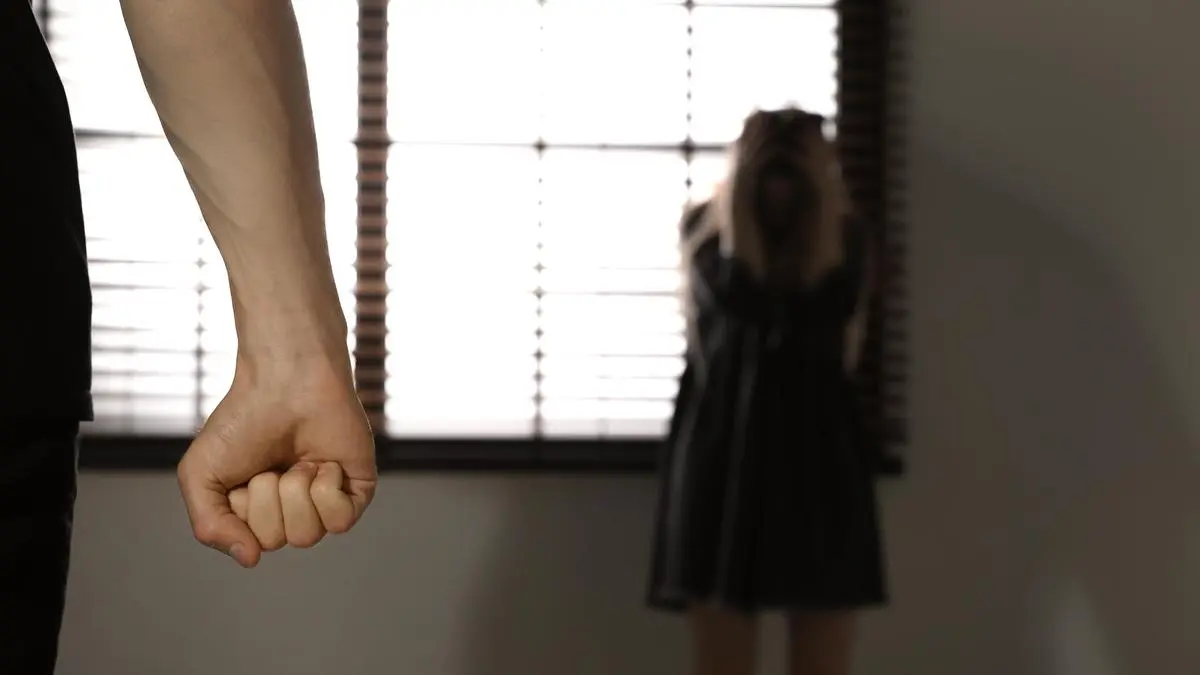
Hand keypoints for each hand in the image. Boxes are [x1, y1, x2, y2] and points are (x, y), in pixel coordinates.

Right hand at [176, 360, 376, 566]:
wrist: (284, 382)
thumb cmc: (242, 421)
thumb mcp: (201, 475)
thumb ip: (210, 527)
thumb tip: (250, 559)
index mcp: (258, 514)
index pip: (252, 543)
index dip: (243, 507)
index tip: (244, 471)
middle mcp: (294, 512)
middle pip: (278, 540)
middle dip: (267, 497)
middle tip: (272, 462)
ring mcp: (327, 502)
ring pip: (308, 535)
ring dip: (295, 491)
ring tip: (298, 460)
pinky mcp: (357, 489)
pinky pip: (341, 521)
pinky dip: (325, 490)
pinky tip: (322, 463)